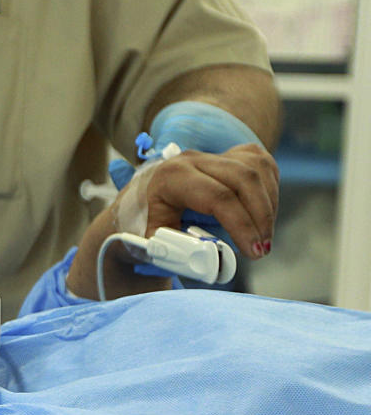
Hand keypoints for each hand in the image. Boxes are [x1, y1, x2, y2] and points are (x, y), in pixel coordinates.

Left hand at [111, 144, 278, 258]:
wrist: (144, 200)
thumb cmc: (148, 222)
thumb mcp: (153, 238)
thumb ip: (176, 250)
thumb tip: (202, 261)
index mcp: (171, 177)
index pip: (217, 197)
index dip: (240, 225)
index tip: (252, 252)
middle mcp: (194, 159)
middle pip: (243, 179)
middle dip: (260, 217)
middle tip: (262, 250)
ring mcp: (215, 153)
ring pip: (256, 171)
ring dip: (268, 207)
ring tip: (263, 239)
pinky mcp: (234, 153)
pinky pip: (262, 167)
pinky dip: (269, 193)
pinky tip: (263, 215)